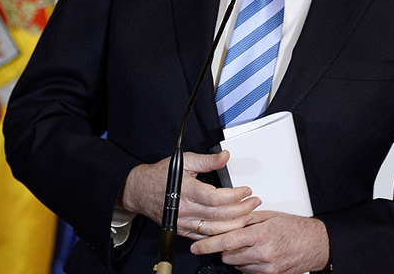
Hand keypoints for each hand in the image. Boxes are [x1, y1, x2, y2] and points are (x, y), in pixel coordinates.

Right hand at [119, 150, 261, 240]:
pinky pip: (205, 236)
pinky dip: (221, 234)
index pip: (216, 198)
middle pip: (219, 215)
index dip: (235, 196)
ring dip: (235, 224)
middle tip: (254, 202)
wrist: (140, 191)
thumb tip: (225, 156)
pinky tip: (232, 227)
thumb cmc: (161, 175)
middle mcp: (185, 209)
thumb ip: (207, 160)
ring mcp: (184, 222)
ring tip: (248, 214)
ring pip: (215, 229)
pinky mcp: (183, 230)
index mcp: (186, 190)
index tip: (246, 190)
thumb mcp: (184, 161)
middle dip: (241, 210)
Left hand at [189, 211, 329, 273]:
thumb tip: (226, 220)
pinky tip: (256, 254)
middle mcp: (262, 254)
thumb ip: (245, 219)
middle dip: (226, 248)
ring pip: (237, 265)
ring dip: (237, 256)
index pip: (227, 241)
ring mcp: (266, 268)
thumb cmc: (294, 229)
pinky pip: (248, 272)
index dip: (208, 245)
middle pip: (228, 256)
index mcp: (261, 235)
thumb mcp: (268, 217)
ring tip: (250, 245)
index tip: (197, 247)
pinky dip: (247, 263)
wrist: (314, 245)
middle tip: (234, 238)